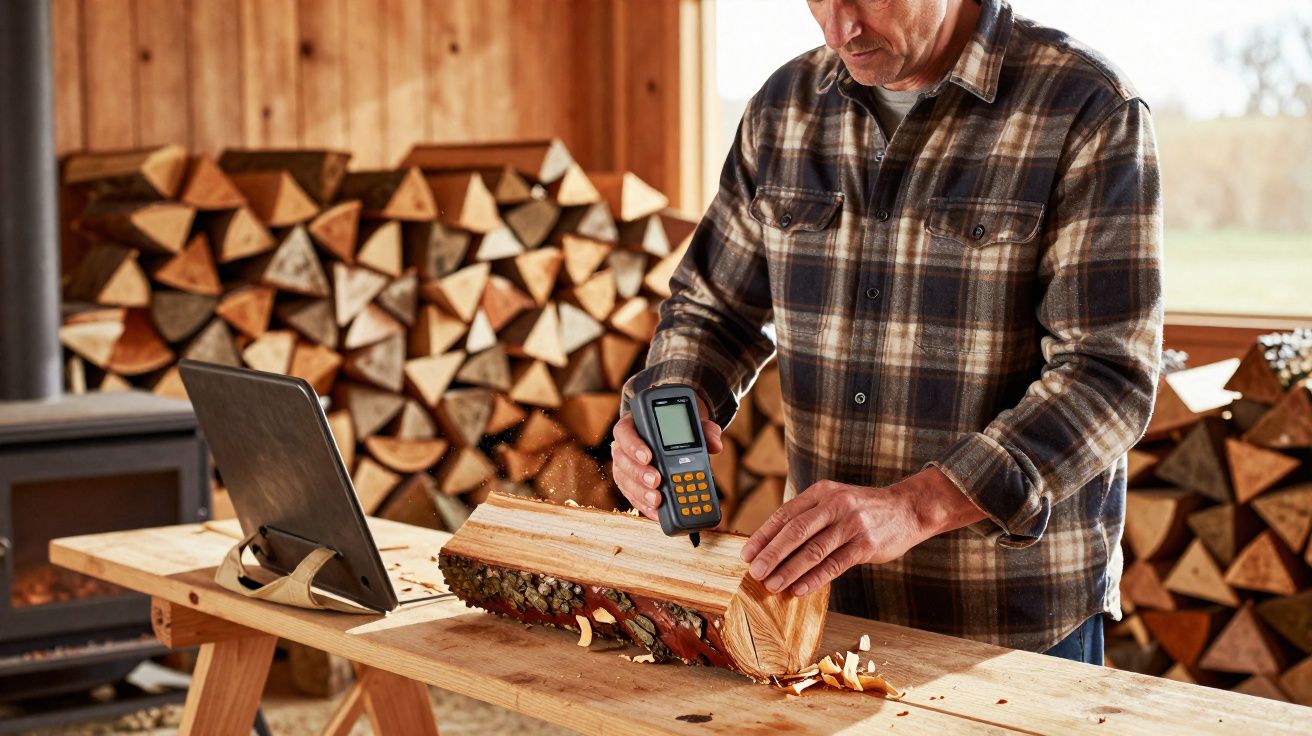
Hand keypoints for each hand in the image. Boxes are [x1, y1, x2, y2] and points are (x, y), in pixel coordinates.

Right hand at [611, 396, 722, 520]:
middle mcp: (624, 447)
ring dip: (641, 493)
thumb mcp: (693, 425)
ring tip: (657, 500)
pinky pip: (632, 497)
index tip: (648, 456)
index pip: (624, 432)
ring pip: (625, 481)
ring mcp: (625, 468)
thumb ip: (705, 431)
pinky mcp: (630, 485)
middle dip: (639, 474)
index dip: (633, 445)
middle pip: (622, 461)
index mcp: (634, 426)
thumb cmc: (679, 431)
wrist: (675, 440)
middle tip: (657, 481)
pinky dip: (645, 506)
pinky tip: (657, 511)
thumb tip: (715, 445)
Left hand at [739, 468, 985, 595]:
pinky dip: (814, 579)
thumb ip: (809, 516)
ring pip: (813, 550)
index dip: (763, 536)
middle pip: (795, 531)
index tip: (746, 554)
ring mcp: (851, 524)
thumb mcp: (835, 500)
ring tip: (771, 585)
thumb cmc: (864, 509)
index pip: (785, 515)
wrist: (908, 508)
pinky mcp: (865, 545)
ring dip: (789, 570)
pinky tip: (799, 590)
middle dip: (771, 554)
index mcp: (822, 492)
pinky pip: (834, 565)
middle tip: (754, 571)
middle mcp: (835, 505)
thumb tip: (773, 545)